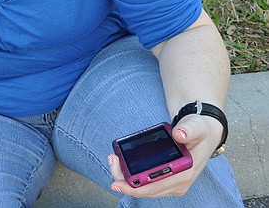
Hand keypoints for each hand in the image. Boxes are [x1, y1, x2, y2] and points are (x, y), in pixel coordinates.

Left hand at [108, 115, 223, 197]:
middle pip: (147, 190)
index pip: (157, 186)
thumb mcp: (197, 126)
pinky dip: (133, 176)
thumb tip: (179, 134)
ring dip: (126, 177)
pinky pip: (147, 183)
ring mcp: (173, 183)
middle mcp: (179, 183)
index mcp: (186, 173)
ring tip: (113, 159)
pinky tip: (122, 163)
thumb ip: (189, 129)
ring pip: (145, 188)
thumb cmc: (200, 131)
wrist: (205, 134)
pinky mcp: (167, 180)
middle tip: (111, 160)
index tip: (118, 182)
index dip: (136, 187)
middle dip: (125, 180)